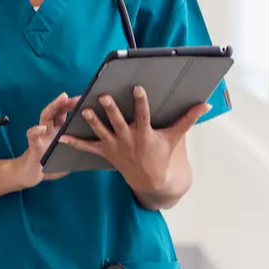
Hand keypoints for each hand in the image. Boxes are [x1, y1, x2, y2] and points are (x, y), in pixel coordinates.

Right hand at [14, 92, 79, 189]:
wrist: (31, 175)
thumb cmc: (51, 164)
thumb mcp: (67, 154)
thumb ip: (77, 147)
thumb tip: (98, 144)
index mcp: (57, 130)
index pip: (64, 113)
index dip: (74, 105)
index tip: (86, 98)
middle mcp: (48, 129)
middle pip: (56, 110)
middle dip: (66, 101)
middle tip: (77, 96)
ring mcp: (40, 136)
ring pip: (45, 117)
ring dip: (53, 107)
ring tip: (61, 99)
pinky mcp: (33, 147)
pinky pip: (33, 137)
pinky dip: (36, 131)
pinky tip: (42, 129)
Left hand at [59, 86, 210, 194]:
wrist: (151, 180)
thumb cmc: (162, 154)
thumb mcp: (175, 136)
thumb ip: (188, 118)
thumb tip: (207, 104)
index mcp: (145, 133)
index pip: (143, 115)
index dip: (141, 101)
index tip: (137, 88)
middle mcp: (128, 139)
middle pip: (118, 122)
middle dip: (111, 110)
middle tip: (104, 97)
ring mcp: (115, 146)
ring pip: (101, 132)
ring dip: (92, 122)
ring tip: (84, 110)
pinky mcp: (105, 152)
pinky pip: (87, 148)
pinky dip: (75, 142)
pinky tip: (62, 136)